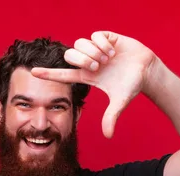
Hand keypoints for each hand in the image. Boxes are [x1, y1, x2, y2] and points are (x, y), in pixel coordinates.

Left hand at [31, 31, 156, 138]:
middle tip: (98, 67)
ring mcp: (96, 48)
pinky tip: (113, 50)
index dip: (49, 74)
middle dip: (82, 60)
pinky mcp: (105, 37)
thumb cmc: (132, 85)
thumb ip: (111, 117)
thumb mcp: (120, 101)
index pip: (63, 74)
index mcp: (87, 76)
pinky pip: (95, 35)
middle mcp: (88, 61)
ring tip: (108, 59)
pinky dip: (104, 44)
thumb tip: (108, 136)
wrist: (147, 70)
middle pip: (69, 55)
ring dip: (94, 52)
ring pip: (80, 43)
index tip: (33, 73)